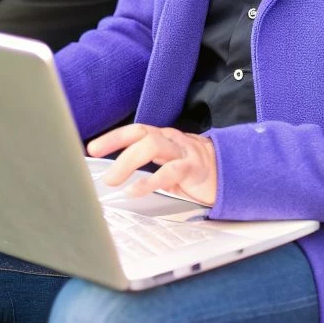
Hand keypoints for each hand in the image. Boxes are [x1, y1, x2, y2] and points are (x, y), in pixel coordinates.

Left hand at [87, 124, 218, 205]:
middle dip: (117, 148)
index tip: (92, 148)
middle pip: (141, 135)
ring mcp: (184, 152)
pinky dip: (149, 182)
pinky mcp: (195, 169)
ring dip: (128, 163)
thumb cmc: (193, 170)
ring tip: (114, 181)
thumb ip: (146, 163)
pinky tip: (134, 191)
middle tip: (102, 172)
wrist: (232, 175)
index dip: (113, 138)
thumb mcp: (166, 163)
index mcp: (163, 137)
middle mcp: (171, 140)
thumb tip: (114, 173)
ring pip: (153, 147)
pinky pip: (170, 172)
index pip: (135, 131)